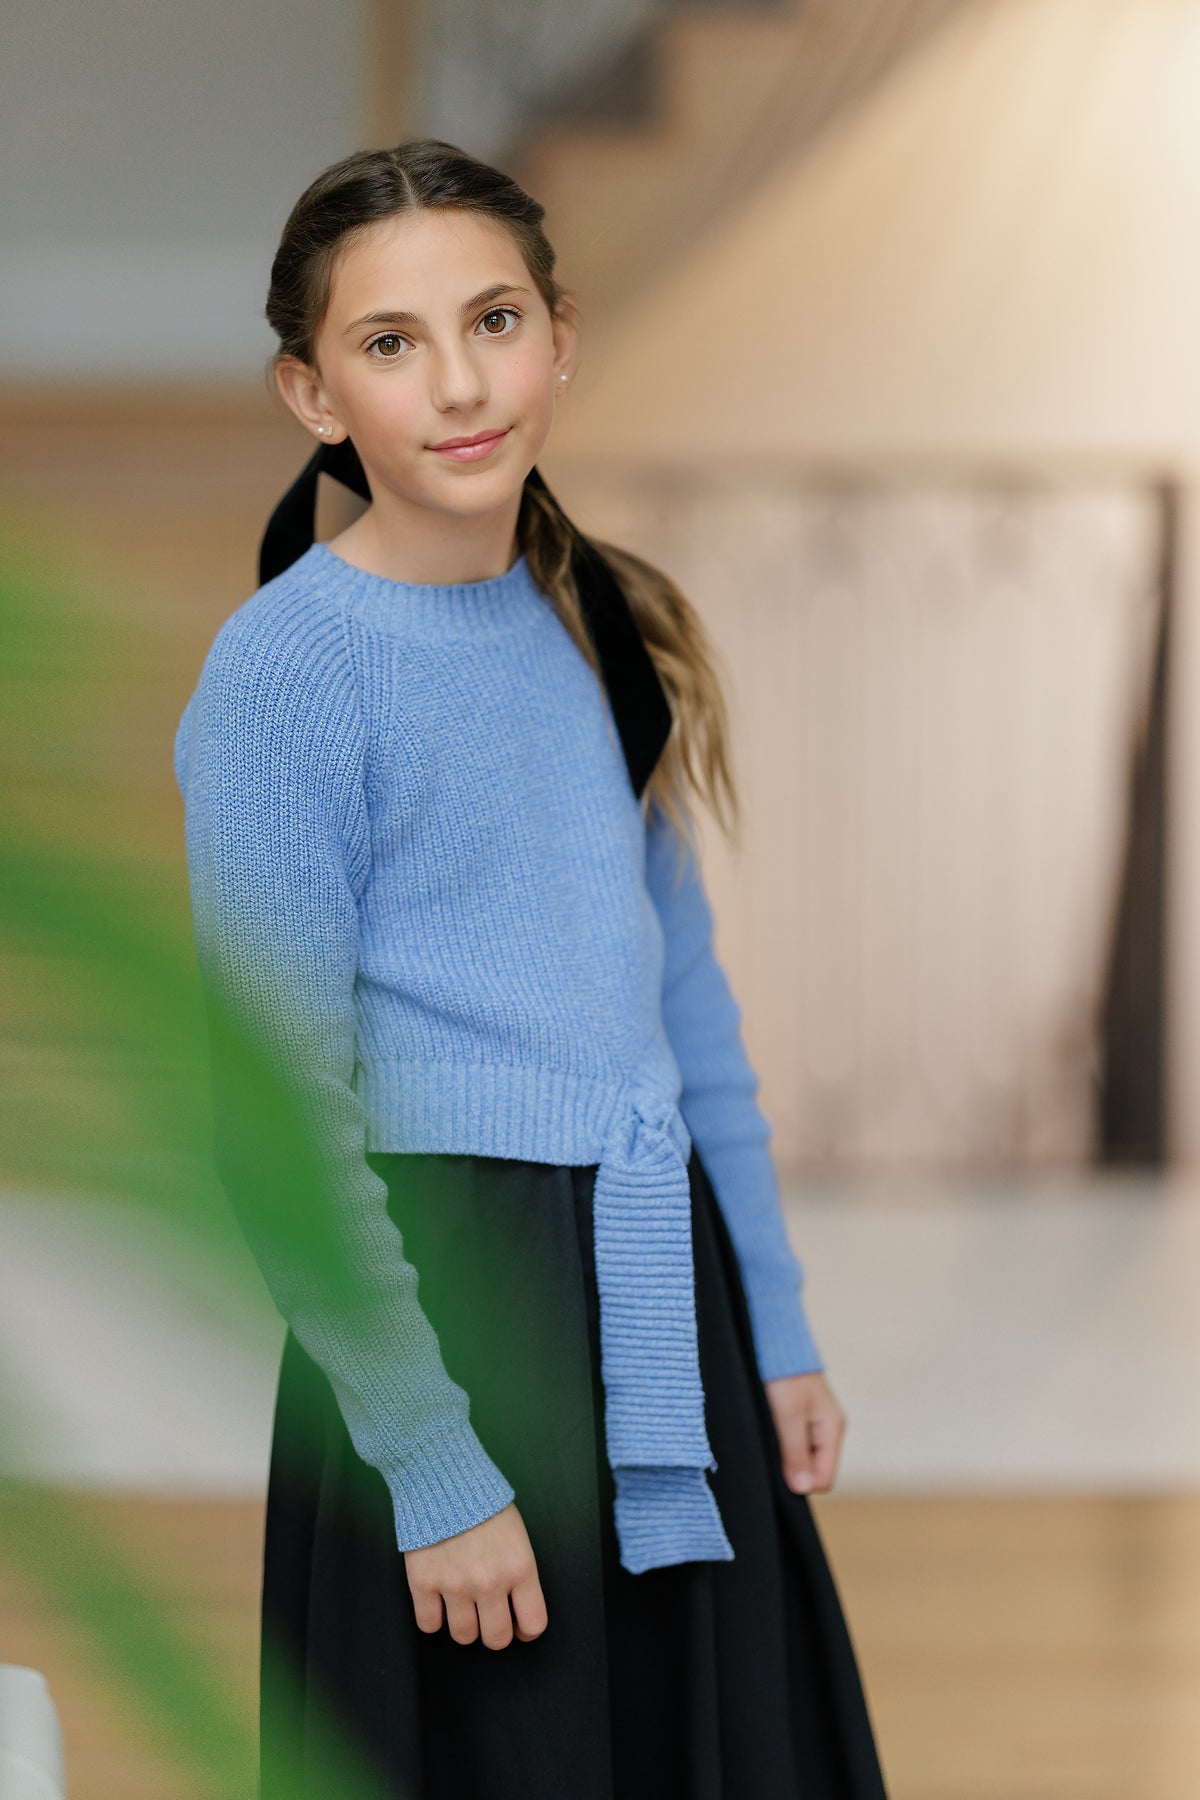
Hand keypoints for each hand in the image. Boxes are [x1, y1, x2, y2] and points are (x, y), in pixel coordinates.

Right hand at [403, 1500, 547, 1649]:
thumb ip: (517, 1570)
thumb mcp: (515, 1533)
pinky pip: (429, 1625)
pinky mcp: (423, 1584)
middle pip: (496, 1639)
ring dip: (464, 1624)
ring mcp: (455, 1586)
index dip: (525, 1630)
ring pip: (464, 1636)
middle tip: (487, 1615)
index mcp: (520, 1568)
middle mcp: (490, 1583)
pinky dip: (433, 1617)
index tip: (517, 1624)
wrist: (442, 1476)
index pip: (533, 1624)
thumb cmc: (483, 1501)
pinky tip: (437, 1599)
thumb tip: (515, 1605)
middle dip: (493, 1631)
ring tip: (461, 1603)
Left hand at [763, 1370, 845, 1495]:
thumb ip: (796, 1454)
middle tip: (772, 1449)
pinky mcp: (799, 1417)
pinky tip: (768, 1431)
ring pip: (802, 1458)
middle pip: (814, 1470)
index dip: (802, 1482)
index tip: (779, 1469)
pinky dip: (781, 1443)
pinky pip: (794, 1443)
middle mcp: (827, 1430)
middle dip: (793, 1469)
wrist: (775, 1342)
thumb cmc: (784, 1376)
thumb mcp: (788, 1417)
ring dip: (785, 1455)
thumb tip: (803, 1488)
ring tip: (769, 1436)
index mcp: (832, 1430)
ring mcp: (814, 1424)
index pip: (825, 1479)